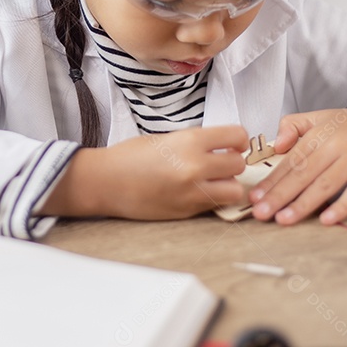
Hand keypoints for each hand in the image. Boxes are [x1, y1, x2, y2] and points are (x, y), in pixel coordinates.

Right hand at [38, 126, 249, 219]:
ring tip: (215, 181)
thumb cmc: (130, 156)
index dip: (239, 140)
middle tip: (222, 163)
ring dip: (228, 184)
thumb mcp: (166, 138)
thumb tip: (220, 146)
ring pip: (234, 190)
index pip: (236, 136)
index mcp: (189, 141)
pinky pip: (215, 205)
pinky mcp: (187, 210)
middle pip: (239, 164)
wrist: (106, 182)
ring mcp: (192, 191)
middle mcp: (195, 166)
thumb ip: (195, 142)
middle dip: (233, 163)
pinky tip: (198, 192)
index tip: (235, 144)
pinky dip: (212, 199)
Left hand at [248, 98, 346, 225]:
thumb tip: (277, 145)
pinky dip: (343, 205)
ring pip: (325, 184)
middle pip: (302, 174)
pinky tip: (327, 220)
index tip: (255, 198)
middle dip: (279, 195)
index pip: (289, 161)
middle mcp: (334, 145)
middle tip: (261, 213)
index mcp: (318, 134)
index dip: (271, 181)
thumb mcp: (320, 117)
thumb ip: (293, 126)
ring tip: (284, 219)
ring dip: (303, 204)